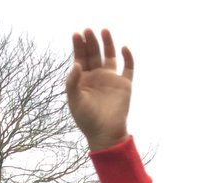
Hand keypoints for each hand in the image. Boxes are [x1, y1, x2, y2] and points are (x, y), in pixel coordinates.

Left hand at [66, 29, 131, 151]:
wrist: (105, 134)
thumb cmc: (87, 120)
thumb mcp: (75, 101)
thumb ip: (72, 83)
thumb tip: (76, 64)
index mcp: (83, 80)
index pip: (80, 58)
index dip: (78, 46)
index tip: (76, 34)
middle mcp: (97, 77)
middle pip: (94, 54)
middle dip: (90, 42)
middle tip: (88, 30)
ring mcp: (111, 79)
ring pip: (110, 56)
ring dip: (107, 43)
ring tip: (103, 30)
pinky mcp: (124, 84)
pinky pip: (128, 67)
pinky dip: (128, 57)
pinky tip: (123, 48)